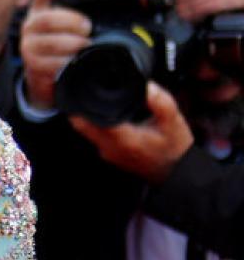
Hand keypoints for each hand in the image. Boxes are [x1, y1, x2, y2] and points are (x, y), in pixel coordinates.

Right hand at [20, 0, 92, 108]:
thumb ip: (83, 11)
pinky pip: (50, 62)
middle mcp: (31, 24)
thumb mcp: (69, 24)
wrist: (46, 74)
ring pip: (49, 42)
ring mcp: (29, 44)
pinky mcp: (31, 64)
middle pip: (47, 19)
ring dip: (72, 44)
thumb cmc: (65, 43)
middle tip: (88, 28)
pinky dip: (66, 61)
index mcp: (41, 8)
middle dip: (71, 22)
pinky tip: (76, 61)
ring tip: (86, 45)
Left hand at [70, 82, 193, 183]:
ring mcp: (108, 154)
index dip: (81, 104)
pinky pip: (95, 137)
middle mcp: (110, 148)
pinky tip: (112, 117)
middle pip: (81, 125)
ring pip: (87, 131)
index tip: (82, 90)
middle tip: (88, 92)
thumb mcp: (173, 122)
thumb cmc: (176, 150)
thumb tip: (146, 85)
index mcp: (122, 139)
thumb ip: (160, 102)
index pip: (88, 120)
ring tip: (102, 103)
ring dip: (90, 117)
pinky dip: (98, 125)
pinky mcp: (110, 155)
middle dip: (82, 108)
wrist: (179, 173)